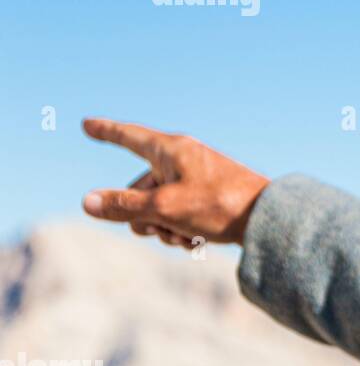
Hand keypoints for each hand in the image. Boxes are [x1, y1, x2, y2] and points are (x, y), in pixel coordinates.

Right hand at [81, 118, 269, 247]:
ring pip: (156, 208)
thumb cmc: (218, 206)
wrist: (268, 220)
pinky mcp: (207, 199)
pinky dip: (180, 231)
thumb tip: (88, 201)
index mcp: (171, 150)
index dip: (106, 132)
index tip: (87, 124)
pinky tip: (198, 241)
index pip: (128, 137)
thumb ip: (123, 205)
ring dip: (162, 227)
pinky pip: (178, 217)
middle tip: (163, 225)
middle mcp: (182, 160)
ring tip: (185, 233)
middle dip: (141, 214)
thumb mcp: (163, 208)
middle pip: (138, 188)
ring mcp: (195, 180)